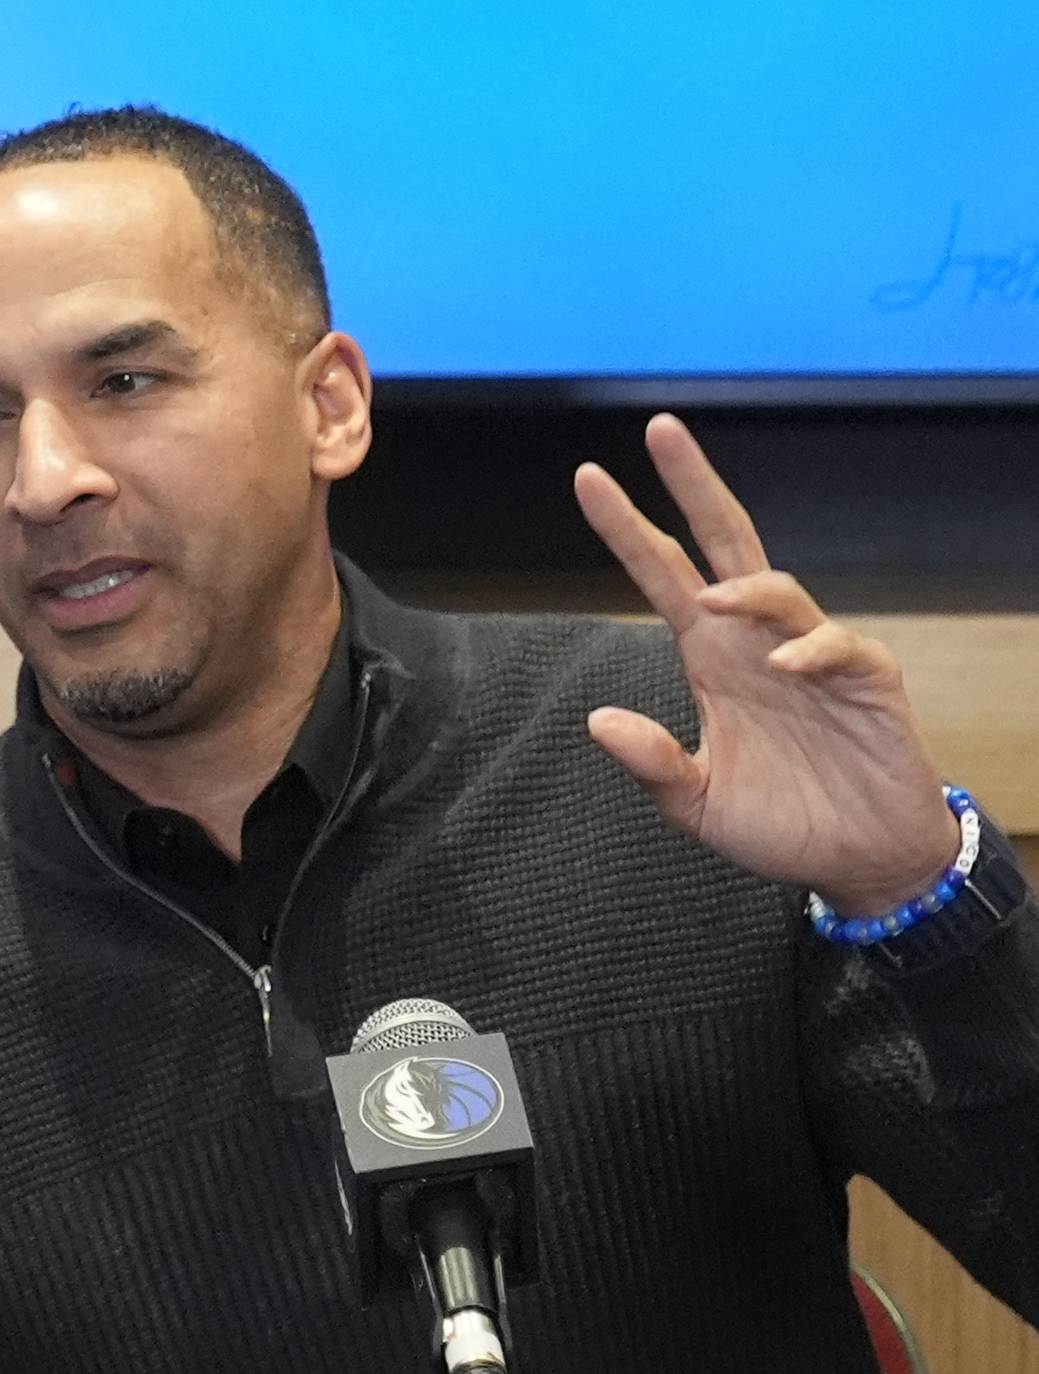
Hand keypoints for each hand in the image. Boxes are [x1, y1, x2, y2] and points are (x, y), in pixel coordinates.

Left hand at [575, 414, 958, 917]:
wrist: (858, 859)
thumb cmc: (781, 825)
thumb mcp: (695, 804)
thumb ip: (650, 764)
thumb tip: (598, 720)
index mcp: (710, 659)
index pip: (664, 577)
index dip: (631, 529)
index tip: (589, 480)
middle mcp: (756, 642)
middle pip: (726, 545)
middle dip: (694, 488)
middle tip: (659, 432)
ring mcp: (813, 654)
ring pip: (779, 589)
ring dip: (745, 589)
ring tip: (710, 600)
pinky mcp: (866, 678)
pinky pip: (838, 647)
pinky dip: (811, 649)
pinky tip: (787, 666)